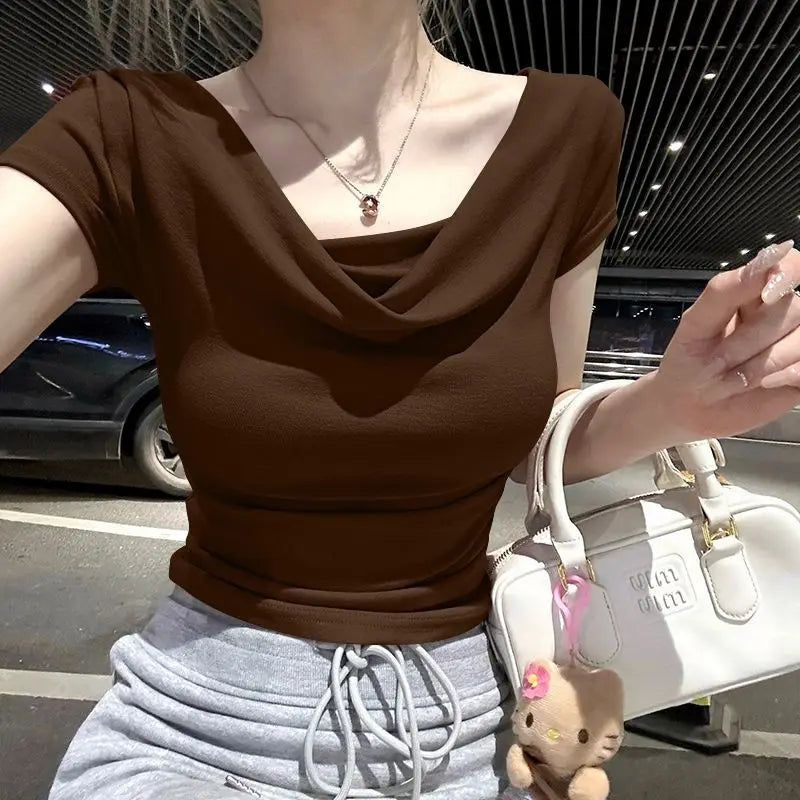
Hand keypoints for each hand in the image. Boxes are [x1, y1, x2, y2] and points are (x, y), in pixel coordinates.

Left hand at [652, 240, 799, 440]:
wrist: (685, 406)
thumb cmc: (689, 359)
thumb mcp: (697, 323)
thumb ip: (729, 288)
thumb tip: (777, 252)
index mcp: (757, 292)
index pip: (791, 265)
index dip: (786, 275)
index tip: (766, 296)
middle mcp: (784, 314)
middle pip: (794, 309)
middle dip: (750, 339)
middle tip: (721, 357)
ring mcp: (797, 343)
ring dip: (763, 363)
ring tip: (736, 375)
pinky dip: (788, 374)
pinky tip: (765, 383)